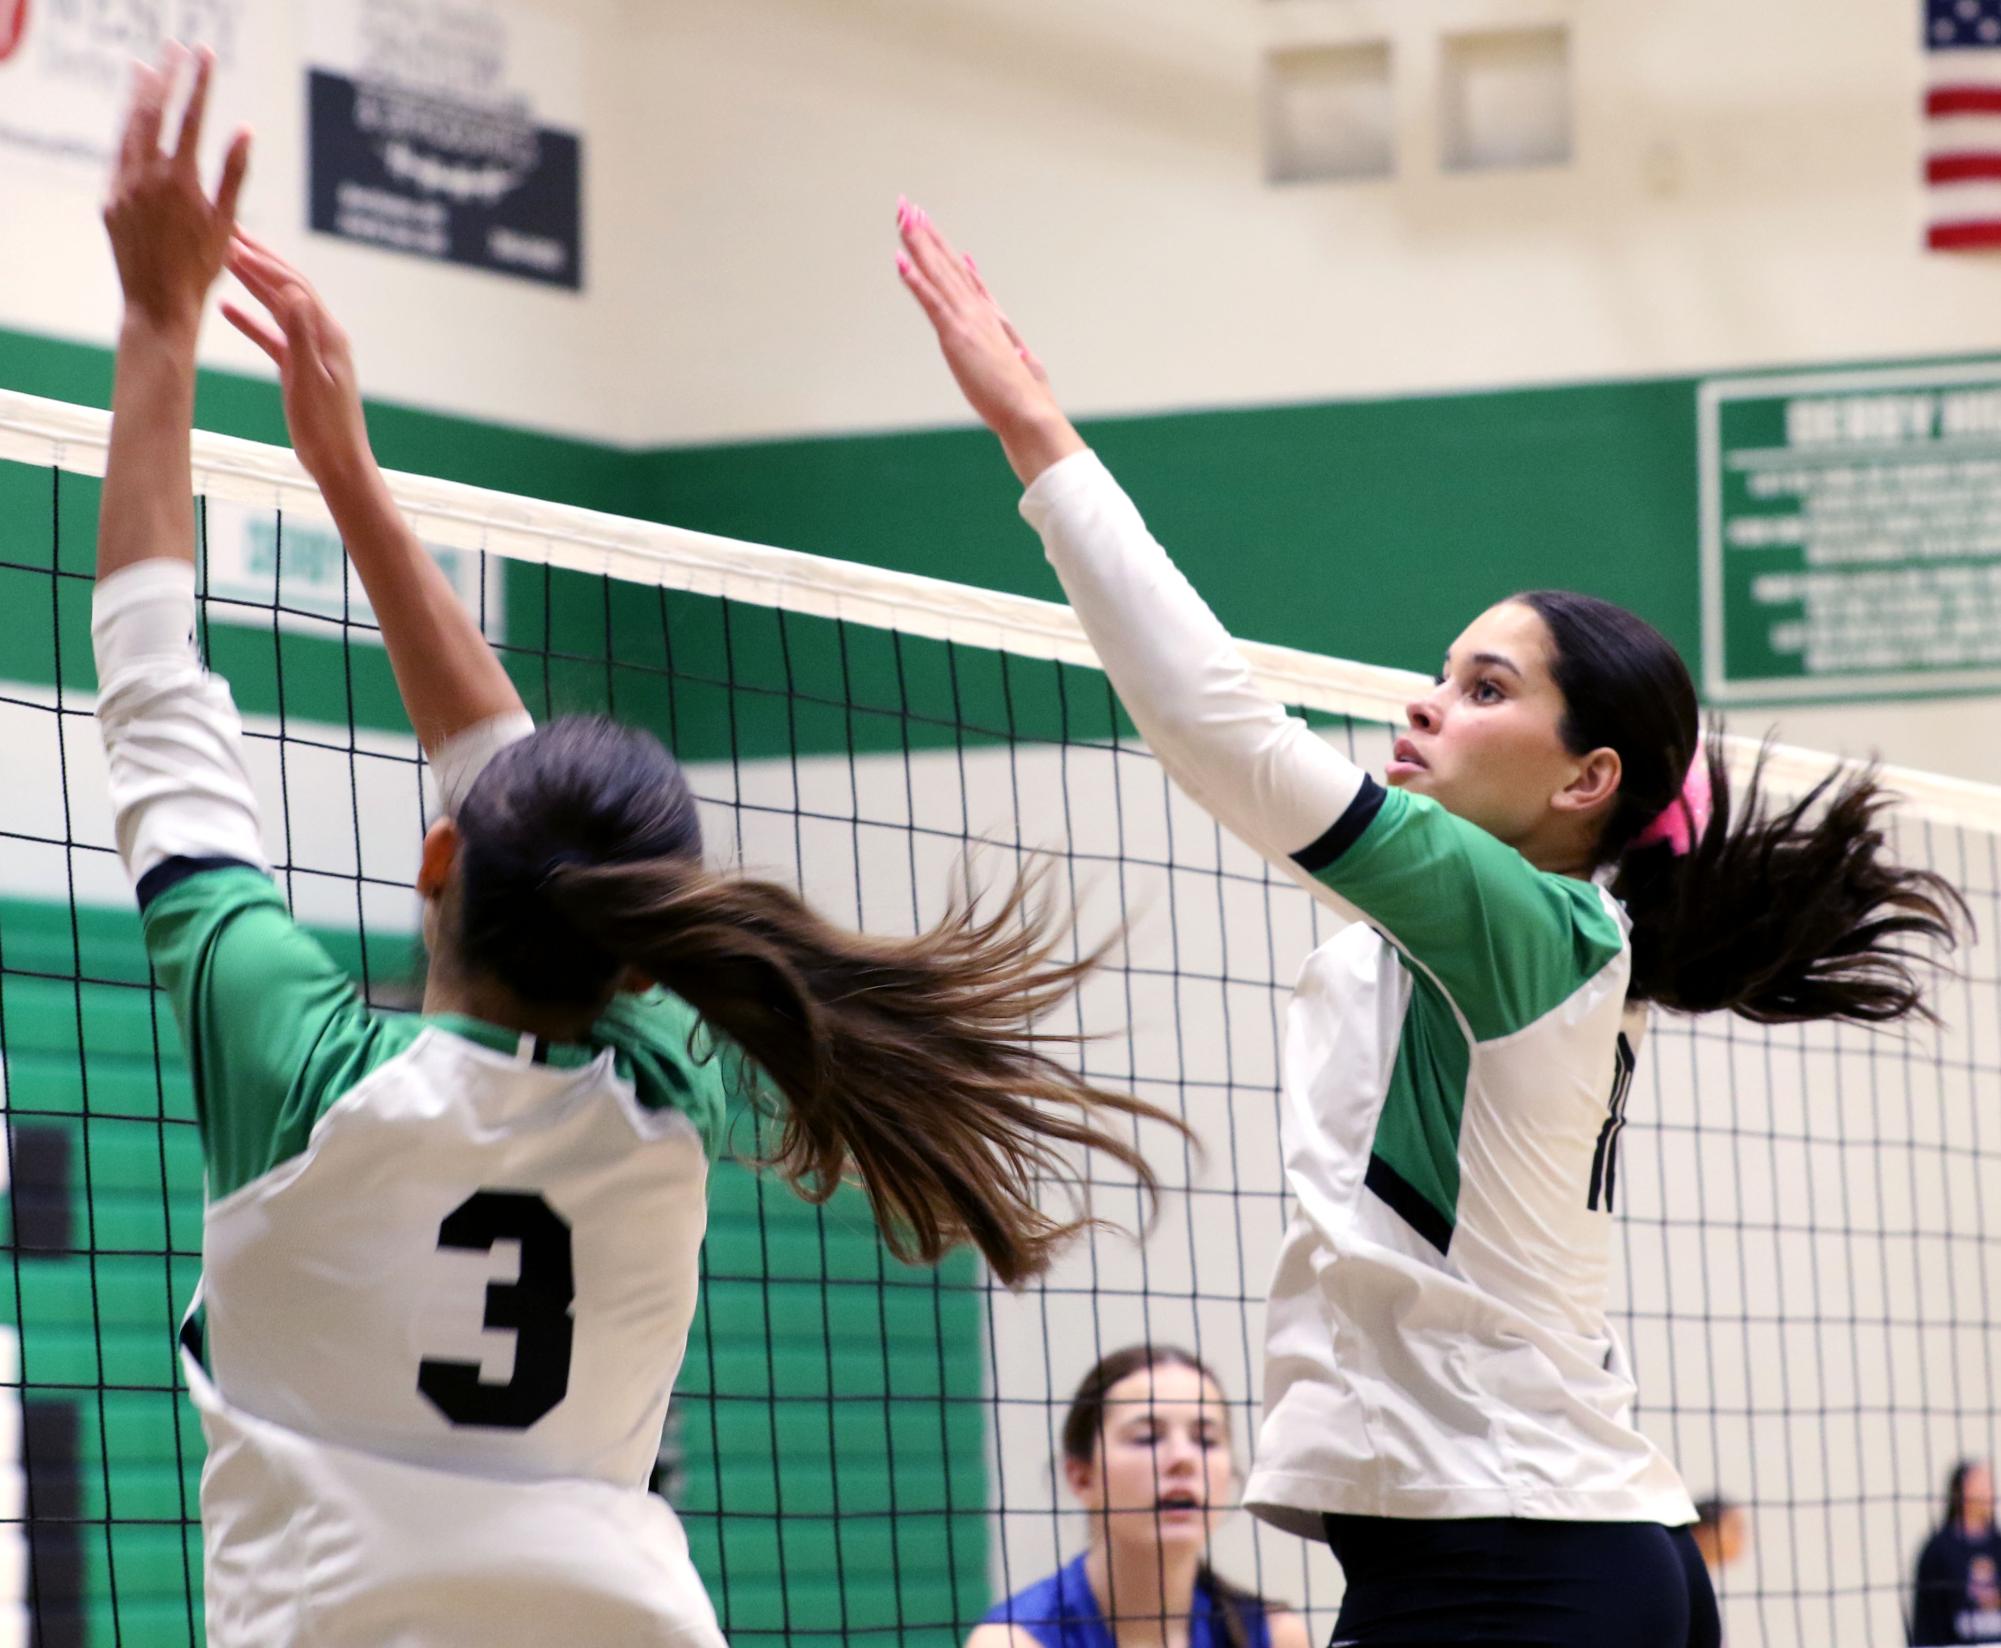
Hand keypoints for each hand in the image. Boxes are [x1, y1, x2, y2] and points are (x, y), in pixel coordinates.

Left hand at [102, 44, 249, 335]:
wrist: (159, 304)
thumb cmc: (202, 271)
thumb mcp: (227, 224)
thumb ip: (234, 173)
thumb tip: (245, 131)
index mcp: (181, 181)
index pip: (192, 117)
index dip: (200, 82)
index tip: (206, 55)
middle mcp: (147, 177)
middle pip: (155, 111)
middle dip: (167, 76)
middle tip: (176, 48)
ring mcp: (124, 186)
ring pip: (129, 128)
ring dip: (138, 95)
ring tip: (145, 68)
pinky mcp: (110, 199)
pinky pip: (117, 155)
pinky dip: (125, 130)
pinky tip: (130, 119)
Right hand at [222, 232, 375, 493]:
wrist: (338, 462)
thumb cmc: (325, 427)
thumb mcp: (310, 378)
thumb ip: (300, 335)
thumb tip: (292, 291)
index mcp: (327, 335)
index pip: (293, 286)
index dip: (263, 262)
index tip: (232, 240)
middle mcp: (322, 336)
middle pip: (287, 287)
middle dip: (258, 259)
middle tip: (227, 232)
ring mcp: (311, 350)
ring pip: (278, 307)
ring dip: (251, 282)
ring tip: (223, 258)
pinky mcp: (299, 367)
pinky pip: (272, 335)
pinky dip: (250, 320)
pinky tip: (225, 307)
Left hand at [895, 199, 1084, 486]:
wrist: (1029, 411)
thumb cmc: (1026, 397)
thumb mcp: (1021, 363)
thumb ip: (1015, 347)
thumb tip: (1018, 342)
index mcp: (990, 317)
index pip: (961, 275)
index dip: (942, 248)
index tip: (928, 225)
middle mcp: (977, 311)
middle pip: (946, 263)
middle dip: (925, 233)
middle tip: (907, 205)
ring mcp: (966, 320)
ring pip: (937, 272)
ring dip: (918, 242)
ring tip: (903, 216)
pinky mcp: (956, 336)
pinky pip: (930, 300)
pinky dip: (914, 278)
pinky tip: (899, 258)